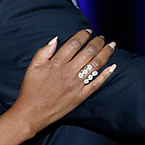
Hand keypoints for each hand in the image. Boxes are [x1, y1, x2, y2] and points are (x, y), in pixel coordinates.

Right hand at [0, 29, 115, 144]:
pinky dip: (106, 74)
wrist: (32, 113)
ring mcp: (76, 85)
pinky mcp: (81, 96)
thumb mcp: (32, 67)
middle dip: (98, 42)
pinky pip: (97, 84)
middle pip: (88, 52)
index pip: (74, 44)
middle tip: (101, 37)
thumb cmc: (31, 90)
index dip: (83, 35)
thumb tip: (56, 39)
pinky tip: (113, 66)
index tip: (88, 31)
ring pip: (96, 65)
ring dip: (106, 53)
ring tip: (112, 45)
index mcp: (56, 64)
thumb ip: (44, 52)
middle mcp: (68, 72)